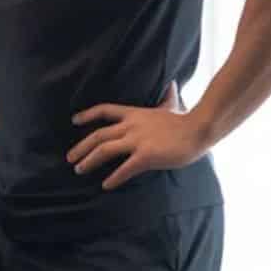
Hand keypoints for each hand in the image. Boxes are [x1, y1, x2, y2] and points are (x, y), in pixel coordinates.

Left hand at [68, 84, 210, 190]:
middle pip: (99, 135)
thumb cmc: (187, 120)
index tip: (74, 120)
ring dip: (89, 161)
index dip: (88, 115)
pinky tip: (106, 185)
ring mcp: (138, 140)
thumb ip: (167, 97)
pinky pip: (125, 169)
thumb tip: (172, 84)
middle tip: (70, 158)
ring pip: (105, 150)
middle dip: (81, 147)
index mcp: (135, 114)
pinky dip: (113, 178)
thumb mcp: (172, 105)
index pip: (105, 111)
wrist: (201, 128)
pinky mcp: (147, 156)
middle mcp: (132, 126)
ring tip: (79, 170)